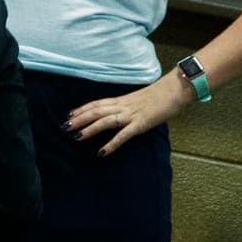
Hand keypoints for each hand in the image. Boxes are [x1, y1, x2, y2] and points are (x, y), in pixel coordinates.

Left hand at [64, 74, 190, 156]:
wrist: (176, 89)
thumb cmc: (161, 95)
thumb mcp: (140, 99)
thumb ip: (129, 106)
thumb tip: (121, 113)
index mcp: (122, 99)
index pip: (97, 103)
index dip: (82, 109)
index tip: (69, 114)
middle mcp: (123, 105)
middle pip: (96, 111)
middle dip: (79, 119)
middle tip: (64, 126)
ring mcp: (131, 114)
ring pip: (105, 121)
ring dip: (89, 129)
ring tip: (76, 137)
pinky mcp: (141, 124)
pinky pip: (123, 135)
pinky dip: (111, 144)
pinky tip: (102, 152)